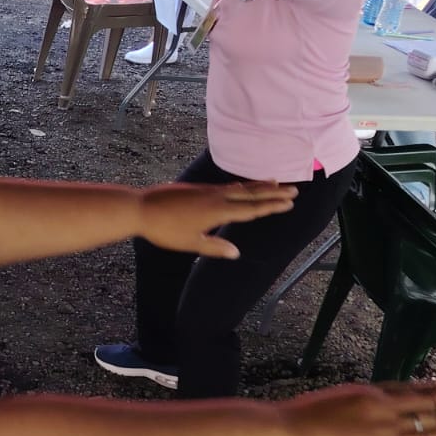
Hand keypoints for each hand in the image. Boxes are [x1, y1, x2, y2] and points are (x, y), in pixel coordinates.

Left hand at [137, 181, 297, 257]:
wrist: (140, 208)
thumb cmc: (164, 230)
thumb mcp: (190, 243)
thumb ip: (215, 248)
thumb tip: (236, 252)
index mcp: (218, 211)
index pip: (251, 209)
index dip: (272, 206)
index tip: (289, 203)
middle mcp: (216, 197)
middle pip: (251, 194)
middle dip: (273, 192)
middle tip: (295, 190)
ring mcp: (207, 190)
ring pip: (239, 187)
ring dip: (259, 185)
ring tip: (276, 182)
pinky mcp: (197, 188)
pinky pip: (226, 186)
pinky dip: (240, 185)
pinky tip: (243, 187)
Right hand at [280, 381, 435, 435]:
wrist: (288, 431)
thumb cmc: (293, 423)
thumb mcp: (320, 406)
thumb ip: (341, 409)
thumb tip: (344, 417)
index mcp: (365, 393)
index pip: (406, 389)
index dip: (431, 388)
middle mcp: (381, 404)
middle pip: (426, 398)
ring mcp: (385, 423)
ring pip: (432, 415)